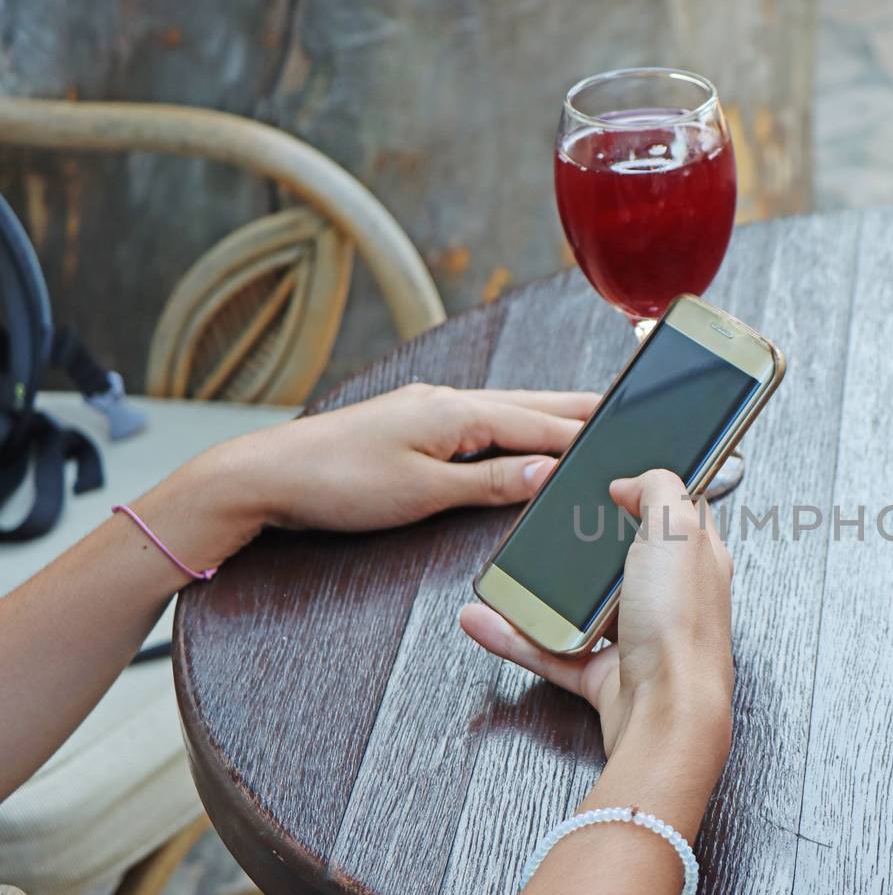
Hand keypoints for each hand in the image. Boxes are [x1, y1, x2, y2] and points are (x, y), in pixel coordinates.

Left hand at [202, 383, 598, 534]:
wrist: (264, 477)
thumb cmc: (336, 483)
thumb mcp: (423, 493)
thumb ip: (490, 483)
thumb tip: (544, 471)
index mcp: (456, 412)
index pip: (539, 425)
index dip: (584, 437)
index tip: (626, 441)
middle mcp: (446, 401)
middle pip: (529, 405)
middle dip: (577, 409)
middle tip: (624, 409)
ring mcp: (427, 410)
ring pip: (505, 409)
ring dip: (547, 414)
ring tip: (586, 418)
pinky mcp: (411, 424)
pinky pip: (479, 420)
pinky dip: (513, 424)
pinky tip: (519, 433)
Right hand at [460, 470, 734, 763]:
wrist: (667, 716)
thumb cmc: (683, 629)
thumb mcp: (678, 531)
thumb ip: (660, 489)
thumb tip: (634, 481)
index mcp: (695, 559)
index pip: (674, 514)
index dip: (645, 492)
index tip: (608, 480)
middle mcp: (669, 598)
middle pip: (621, 559)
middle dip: (583, 544)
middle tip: (547, 526)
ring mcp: (636, 638)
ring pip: (580, 607)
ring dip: (539, 592)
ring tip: (505, 573)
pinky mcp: (604, 674)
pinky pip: (549, 650)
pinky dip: (514, 637)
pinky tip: (484, 619)